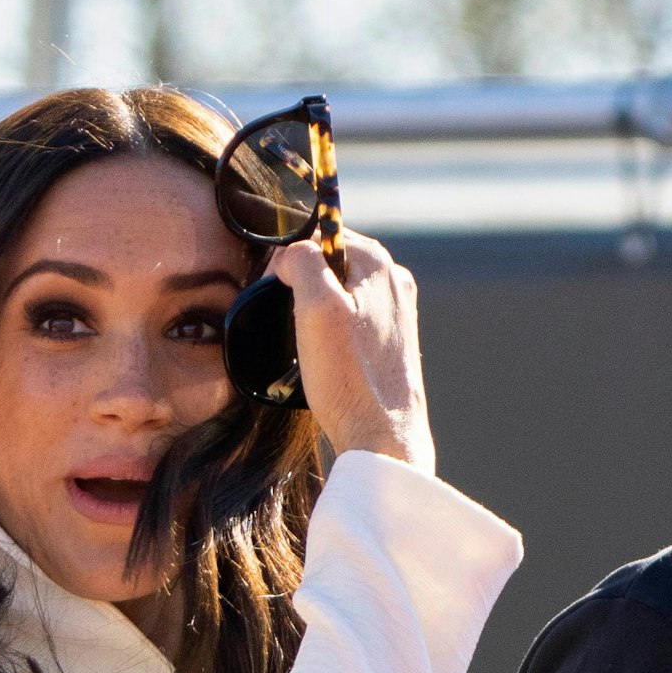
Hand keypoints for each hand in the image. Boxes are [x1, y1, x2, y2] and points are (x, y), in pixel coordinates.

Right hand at [266, 230, 435, 474]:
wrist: (383, 439)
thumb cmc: (349, 378)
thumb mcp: (315, 309)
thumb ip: (302, 263)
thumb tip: (291, 254)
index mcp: (379, 265)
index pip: (322, 234)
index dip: (290, 257)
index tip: (273, 290)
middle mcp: (395, 283)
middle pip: (331, 263)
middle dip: (302, 285)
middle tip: (289, 321)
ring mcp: (397, 313)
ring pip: (339, 293)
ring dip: (314, 312)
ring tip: (308, 345)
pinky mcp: (393, 342)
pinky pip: (351, 320)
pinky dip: (330, 333)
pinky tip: (327, 360)